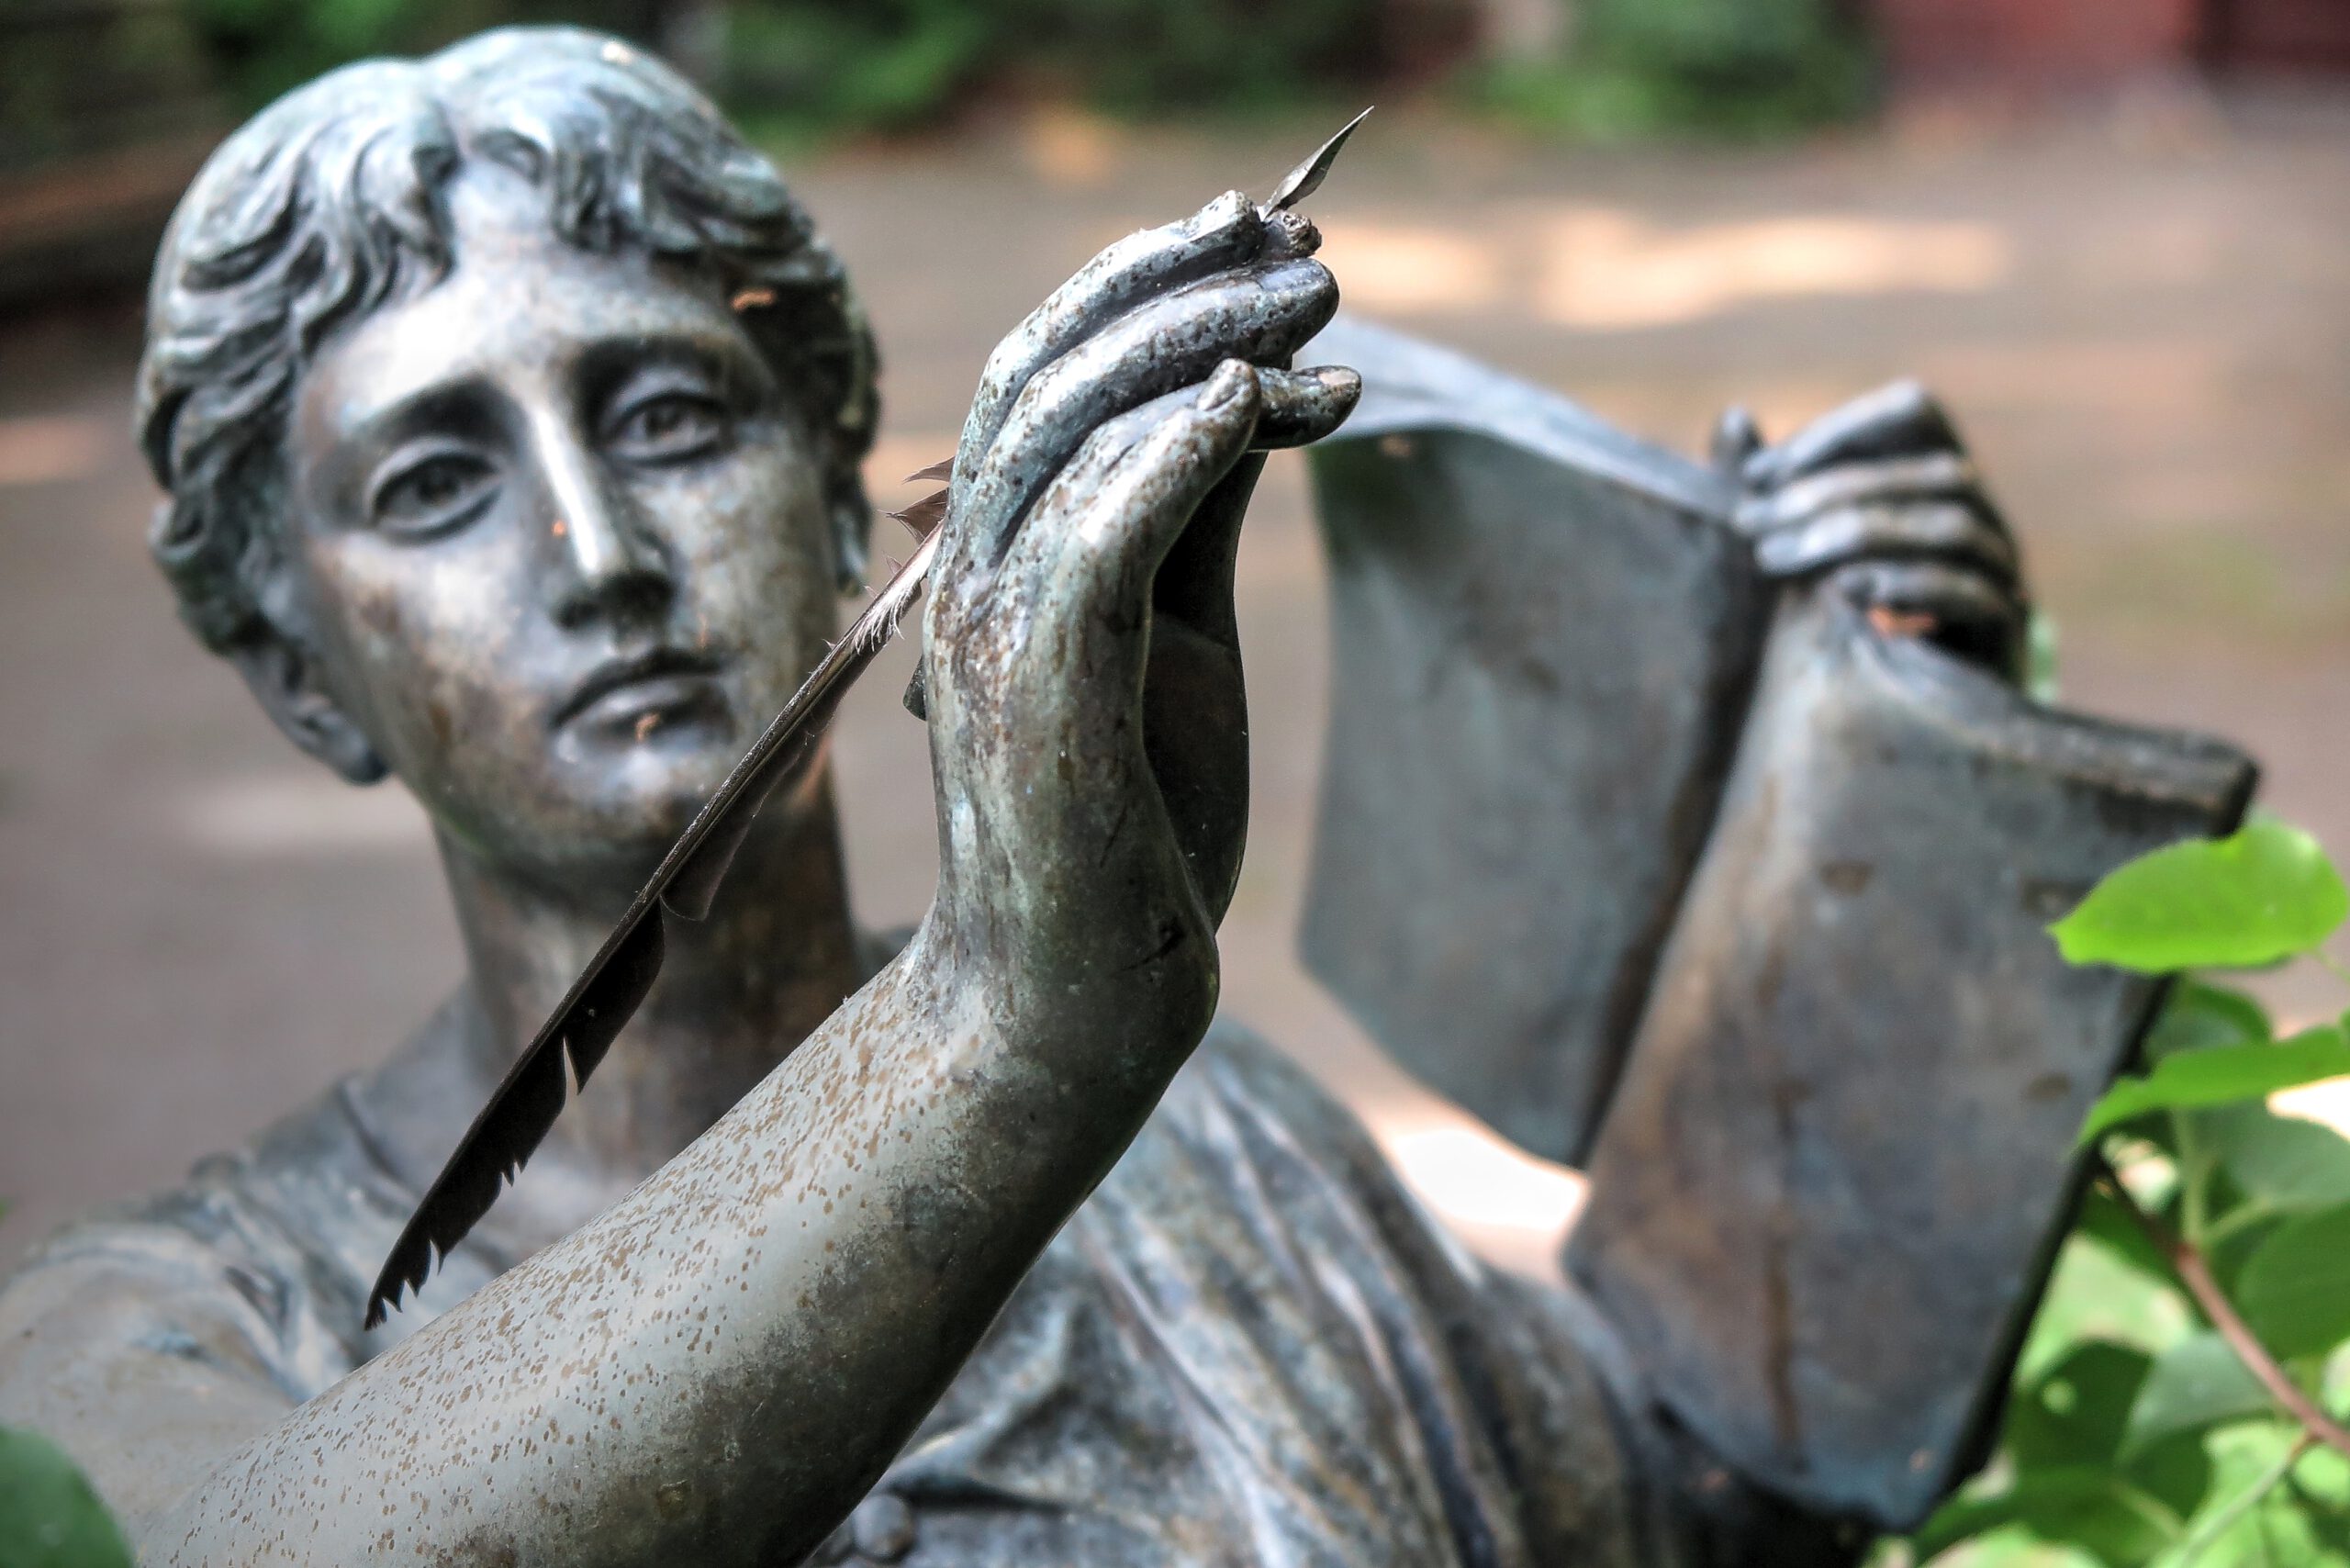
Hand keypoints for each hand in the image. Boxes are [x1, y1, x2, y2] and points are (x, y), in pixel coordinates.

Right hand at [914, 192, 1355, 1038]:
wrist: (1073, 997)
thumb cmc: (1129, 820)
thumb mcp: (1177, 636)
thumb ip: (1196, 514)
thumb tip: (1261, 387)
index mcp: (996, 555)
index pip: (1043, 371)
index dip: (1141, 279)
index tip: (1257, 225)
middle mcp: (969, 574)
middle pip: (1051, 374)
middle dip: (1182, 289)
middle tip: (1309, 257)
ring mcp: (987, 632)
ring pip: (1068, 433)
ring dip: (1202, 348)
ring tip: (1321, 309)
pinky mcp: (1038, 697)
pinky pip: (1095, 537)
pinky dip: (1174, 453)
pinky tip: (1262, 401)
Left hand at [1722, 382, 2028, 680]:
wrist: (1910, 714)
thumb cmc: (1849, 615)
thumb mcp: (1805, 548)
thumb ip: (1776, 491)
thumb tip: (1735, 420)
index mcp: (1940, 482)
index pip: (1914, 413)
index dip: (1838, 430)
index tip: (1757, 475)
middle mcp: (1984, 517)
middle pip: (1929, 468)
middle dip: (1828, 491)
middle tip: (1751, 525)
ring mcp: (2001, 575)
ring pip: (1952, 525)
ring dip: (1858, 533)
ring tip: (1779, 560)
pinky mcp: (2002, 636)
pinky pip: (1975, 594)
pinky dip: (1910, 585)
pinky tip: (1844, 593)